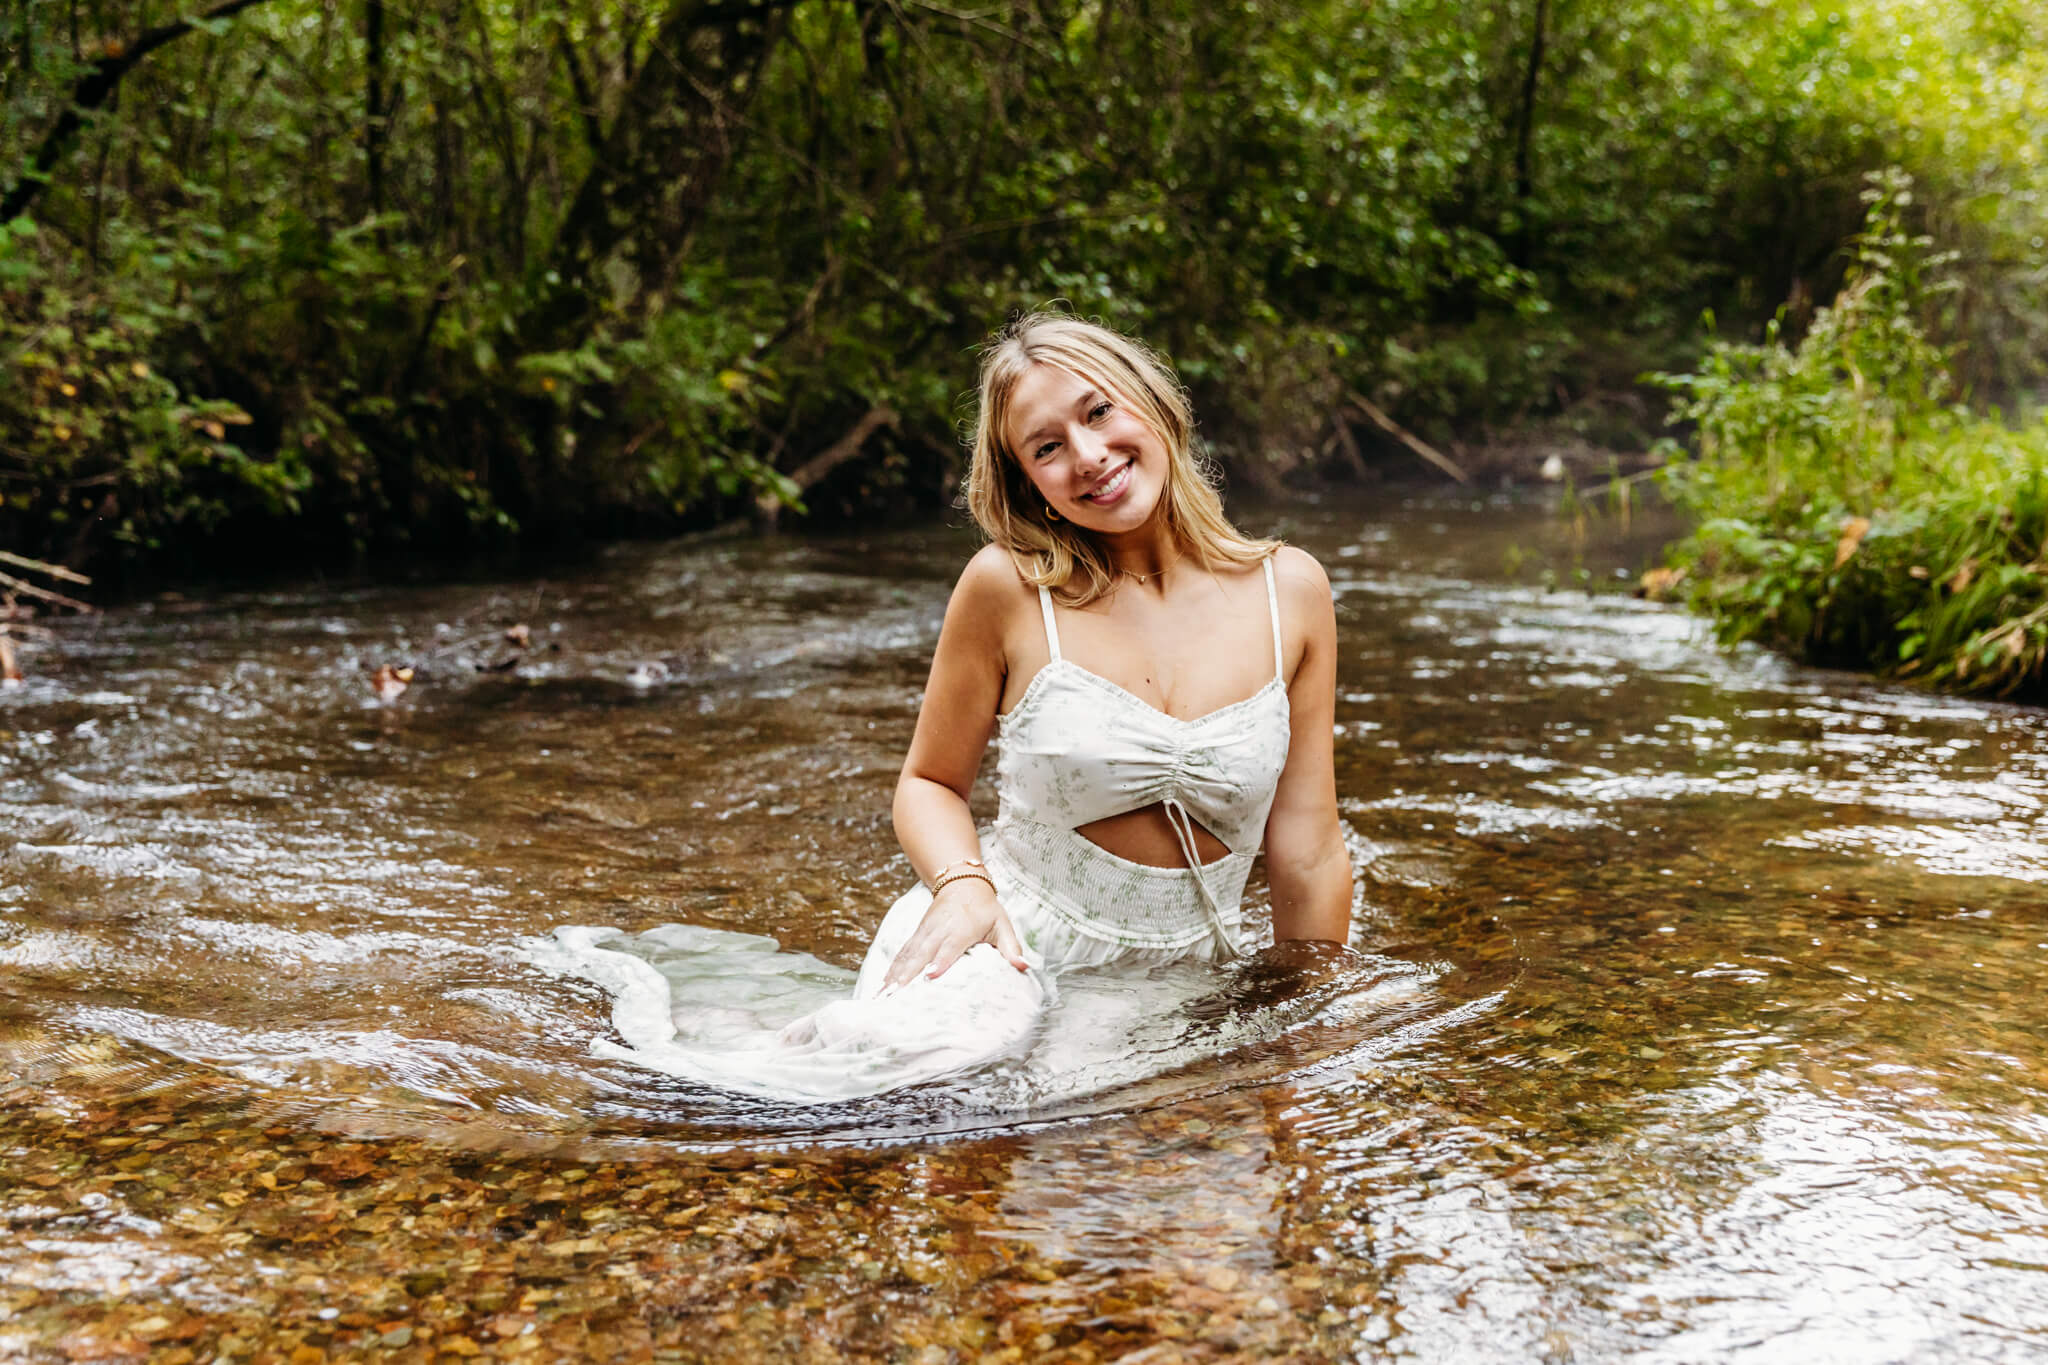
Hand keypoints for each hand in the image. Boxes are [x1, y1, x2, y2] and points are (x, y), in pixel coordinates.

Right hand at [882, 879, 1028, 988]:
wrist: (962, 883)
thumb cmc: (986, 908)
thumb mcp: (1002, 924)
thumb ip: (1011, 947)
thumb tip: (1023, 966)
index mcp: (962, 928)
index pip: (950, 946)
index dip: (941, 960)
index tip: (931, 976)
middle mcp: (939, 930)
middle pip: (922, 953)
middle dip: (909, 974)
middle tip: (897, 995)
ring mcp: (925, 932)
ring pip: (908, 955)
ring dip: (895, 975)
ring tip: (883, 996)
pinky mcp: (917, 935)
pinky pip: (902, 953)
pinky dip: (891, 969)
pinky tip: (882, 985)